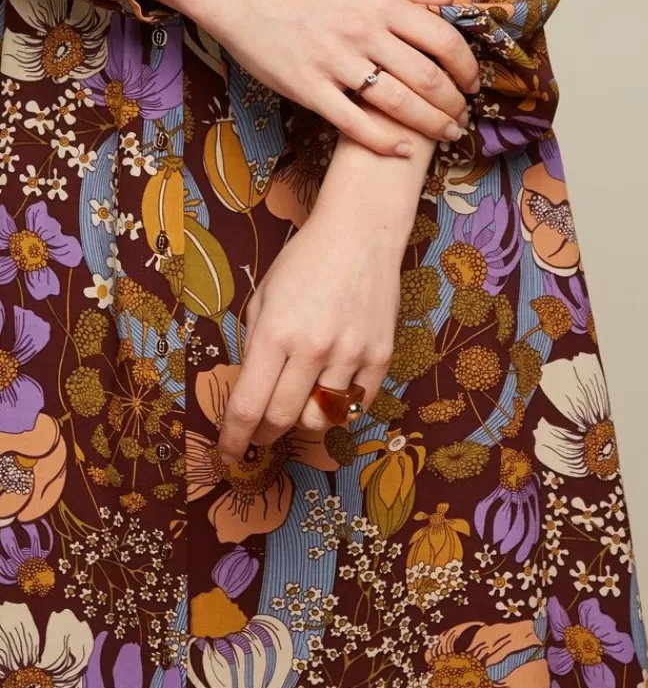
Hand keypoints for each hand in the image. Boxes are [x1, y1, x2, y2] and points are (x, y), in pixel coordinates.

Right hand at [146, 0, 479, 155]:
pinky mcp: (308, 89)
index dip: (466, 66)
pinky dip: (384, 141)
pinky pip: (354, 123)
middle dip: (454, 103)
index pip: (442, 38)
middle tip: (462, 116)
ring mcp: (335, 63)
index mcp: (379, 3)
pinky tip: (402, 149)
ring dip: (430, 125)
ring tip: (446, 134)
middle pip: (426, 77)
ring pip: (398, 104)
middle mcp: (363, 32)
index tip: (472, 82)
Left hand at [217, 208, 399, 461]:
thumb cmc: (304, 261)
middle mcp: (313, 348)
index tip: (228, 453)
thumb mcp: (263, 296)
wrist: (361, 234)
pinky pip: (357, 406)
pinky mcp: (380, 355)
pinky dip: (339, 409)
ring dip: (302, 421)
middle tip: (260, 432)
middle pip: (283, 419)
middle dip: (264, 434)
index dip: (234, 438)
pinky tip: (330, 393)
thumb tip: (249, 391)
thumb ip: (253, 345)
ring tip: (299, 405)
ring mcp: (351, 353)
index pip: (248, 405)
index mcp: (276, 332)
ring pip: (321, 419)